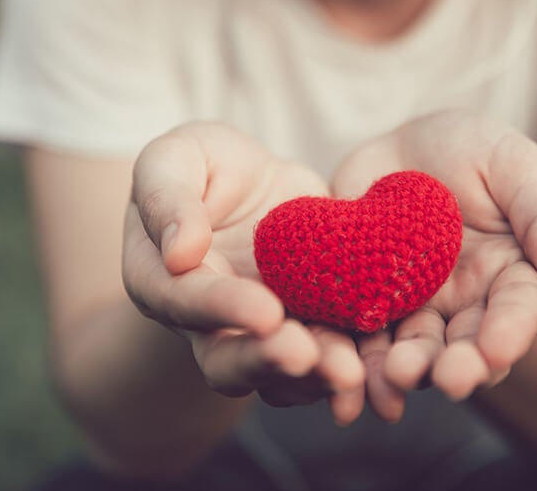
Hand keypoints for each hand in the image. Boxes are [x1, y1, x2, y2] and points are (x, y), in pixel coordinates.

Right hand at [123, 122, 364, 422]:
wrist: (244, 183)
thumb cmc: (197, 166)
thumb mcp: (172, 160)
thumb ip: (166, 199)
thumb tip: (179, 254)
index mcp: (161, 279)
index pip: (185, 301)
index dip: (223, 309)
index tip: (266, 312)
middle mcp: (203, 320)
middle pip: (226, 359)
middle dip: (267, 361)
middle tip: (307, 357)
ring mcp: (253, 330)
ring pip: (277, 373)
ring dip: (312, 377)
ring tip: (350, 372)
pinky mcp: (300, 324)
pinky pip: (320, 356)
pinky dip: (346, 362)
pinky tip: (375, 361)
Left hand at [332, 109, 536, 420]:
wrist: (395, 147)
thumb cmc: (465, 147)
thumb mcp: (511, 166)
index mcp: (511, 274)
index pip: (517, 310)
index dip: (507, 333)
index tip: (494, 351)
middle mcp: (465, 301)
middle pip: (463, 342)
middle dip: (456, 364)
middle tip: (447, 381)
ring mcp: (412, 304)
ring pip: (410, 346)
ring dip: (404, 368)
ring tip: (394, 378)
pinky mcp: (364, 299)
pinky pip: (358, 331)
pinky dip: (354, 354)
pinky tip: (345, 373)